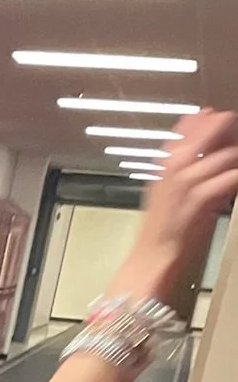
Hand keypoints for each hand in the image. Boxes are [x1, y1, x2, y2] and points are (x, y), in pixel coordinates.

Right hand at [117, 110, 237, 300]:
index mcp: (166, 161)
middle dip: (232, 134)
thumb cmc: (163, 231)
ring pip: (227, 154)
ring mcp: (187, 180)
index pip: (194, 122)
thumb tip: (209, 148)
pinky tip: (234, 185)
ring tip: (234, 173)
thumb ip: (186, 166)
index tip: (227, 126)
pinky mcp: (199, 197)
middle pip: (216, 127)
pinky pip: (230, 177)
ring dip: (236, 161)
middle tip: (234, 149)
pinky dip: (236, 179)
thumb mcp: (169, 191)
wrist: (152, 259)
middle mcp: (175, 165)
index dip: (216, 122)